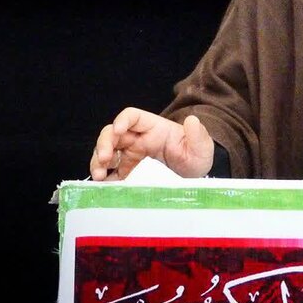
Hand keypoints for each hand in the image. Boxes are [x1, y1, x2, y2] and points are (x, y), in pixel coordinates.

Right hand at [89, 108, 215, 180]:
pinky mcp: (130, 170)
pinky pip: (113, 171)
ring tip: (99, 176)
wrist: (197, 176)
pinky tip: (104, 186)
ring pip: (108, 152)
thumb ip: (198, 135)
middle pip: (113, 133)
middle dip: (105, 144)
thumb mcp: (202, 147)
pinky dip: (105, 177)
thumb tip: (192, 120)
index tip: (118, 130)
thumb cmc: (197, 156)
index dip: (122, 120)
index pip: (133, 116)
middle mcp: (139, 138)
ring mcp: (132, 154)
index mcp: (155, 127)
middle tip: (104, 160)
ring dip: (99, 161)